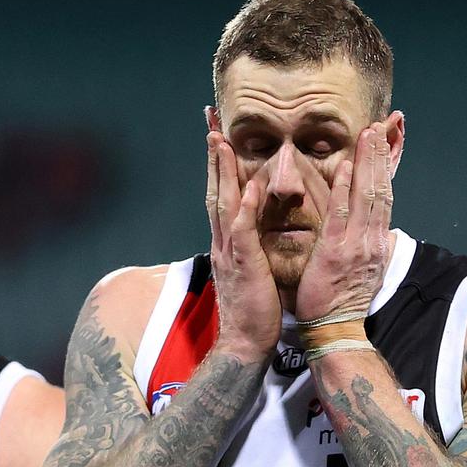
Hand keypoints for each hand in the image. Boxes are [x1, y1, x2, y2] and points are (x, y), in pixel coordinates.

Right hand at [205, 132, 281, 360]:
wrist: (245, 343)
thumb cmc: (255, 311)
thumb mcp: (252, 271)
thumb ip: (250, 248)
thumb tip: (256, 231)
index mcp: (228, 245)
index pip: (222, 198)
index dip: (219, 168)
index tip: (219, 139)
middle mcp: (223, 244)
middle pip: (215, 192)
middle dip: (213, 157)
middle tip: (211, 124)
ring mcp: (230, 254)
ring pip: (223, 205)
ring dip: (221, 172)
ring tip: (220, 141)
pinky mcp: (243, 266)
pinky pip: (242, 233)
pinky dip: (244, 208)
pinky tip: (248, 186)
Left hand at [295, 123, 392, 321]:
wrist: (336, 330)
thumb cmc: (343, 301)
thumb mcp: (364, 270)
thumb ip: (369, 246)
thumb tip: (379, 231)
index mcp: (377, 244)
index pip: (384, 198)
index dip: (384, 169)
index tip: (383, 143)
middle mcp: (372, 241)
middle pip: (380, 190)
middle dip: (380, 157)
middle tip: (378, 126)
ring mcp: (355, 246)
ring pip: (366, 197)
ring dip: (368, 163)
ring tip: (368, 135)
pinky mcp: (335, 254)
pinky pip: (342, 217)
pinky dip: (346, 190)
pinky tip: (347, 167)